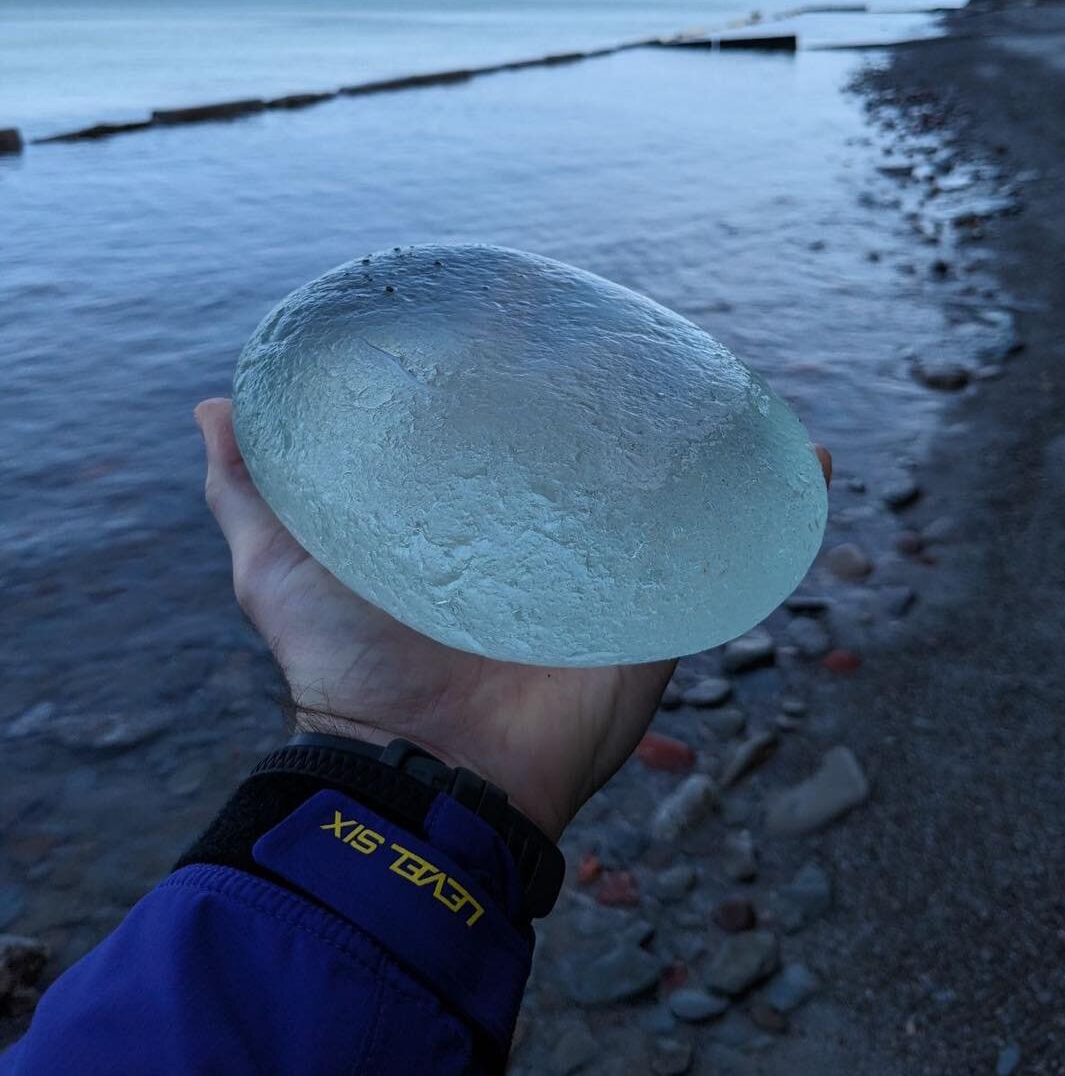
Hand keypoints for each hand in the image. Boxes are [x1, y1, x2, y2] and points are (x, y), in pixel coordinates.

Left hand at [196, 398, 829, 840]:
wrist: (413, 776)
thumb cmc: (346, 673)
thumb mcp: (280, 565)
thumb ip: (249, 492)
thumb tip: (215, 406)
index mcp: (479, 528)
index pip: (526, 447)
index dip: (547, 394)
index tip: (559, 329)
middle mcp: (550, 548)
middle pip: (613, 467)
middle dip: (648, 415)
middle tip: (665, 353)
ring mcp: (609, 581)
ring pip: (682, 502)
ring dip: (727, 451)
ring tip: (751, 394)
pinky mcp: (655, 621)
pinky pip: (731, 560)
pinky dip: (779, 509)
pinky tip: (809, 458)